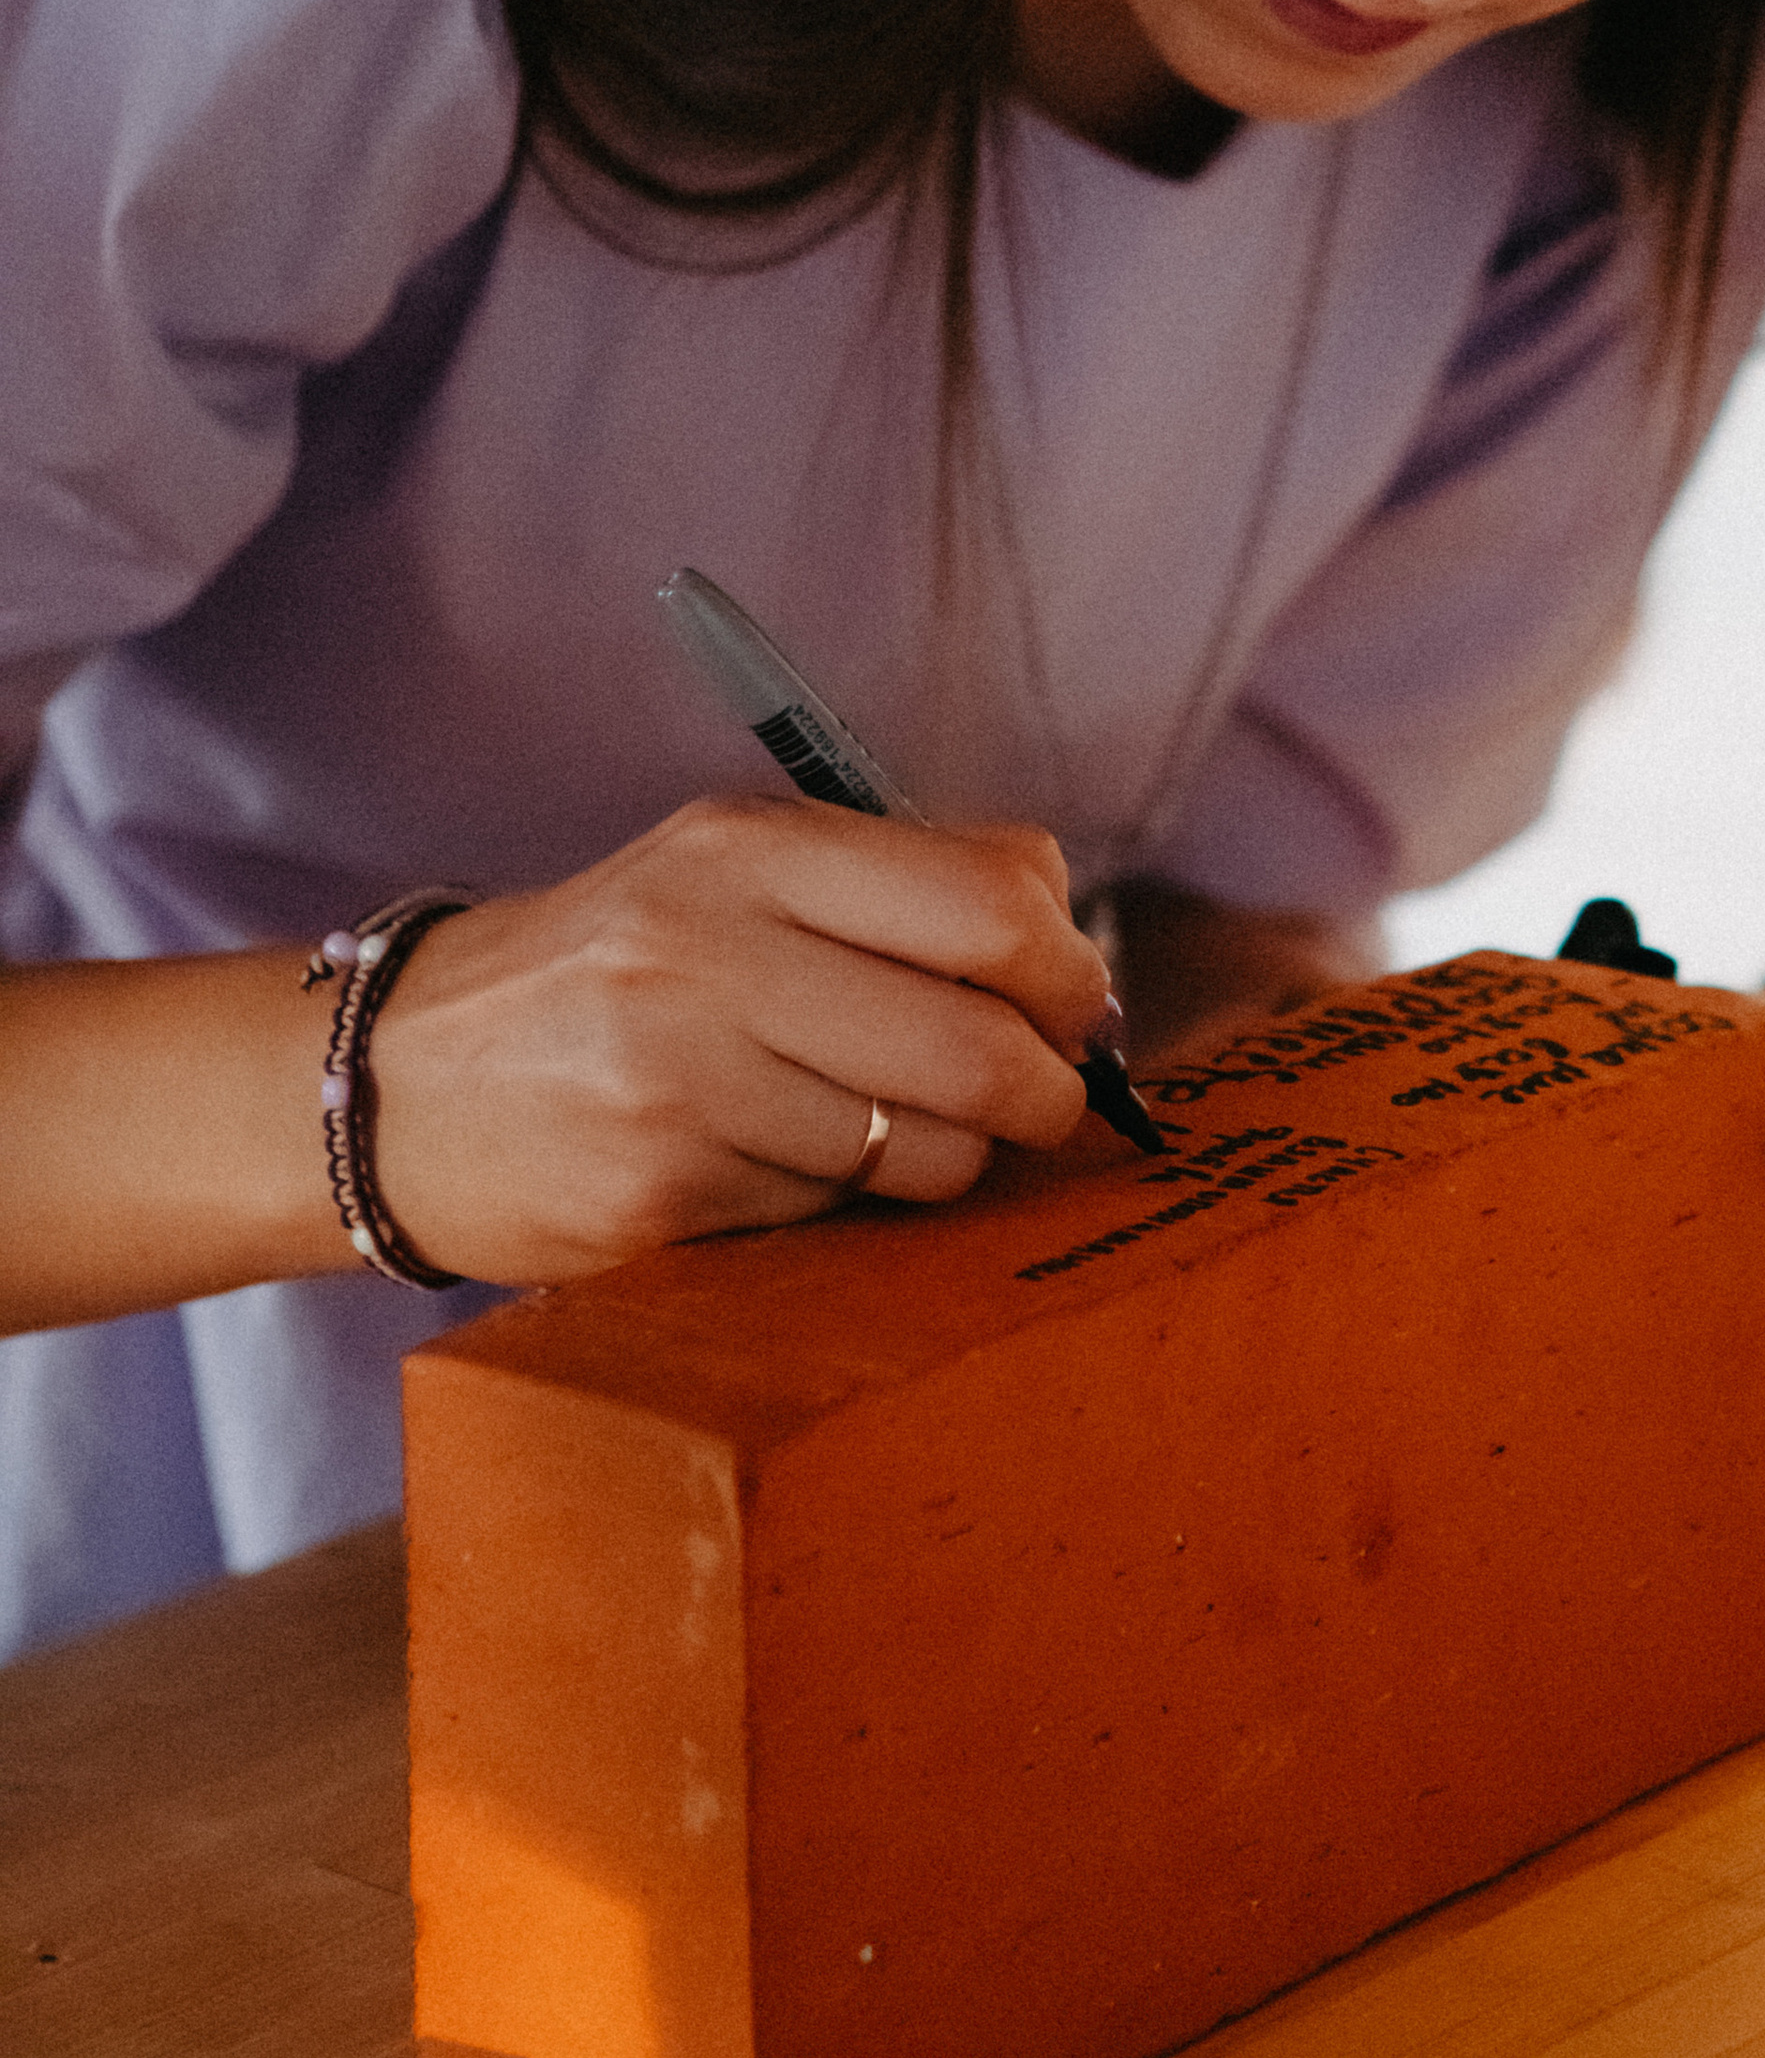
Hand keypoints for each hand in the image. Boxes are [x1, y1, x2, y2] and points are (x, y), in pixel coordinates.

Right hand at [369, 794, 1105, 1280]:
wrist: (398, 1081)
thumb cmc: (610, 973)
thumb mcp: (730, 876)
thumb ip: (896, 884)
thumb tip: (1070, 931)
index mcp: (749, 847)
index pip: (993, 900)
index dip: (1068, 967)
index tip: (1072, 1003)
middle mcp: (711, 947)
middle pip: (980, 1040)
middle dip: (1047, 1088)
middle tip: (1046, 1100)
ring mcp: (679, 1075)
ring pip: (924, 1146)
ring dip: (950, 1157)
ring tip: (900, 1132)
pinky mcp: (659, 1189)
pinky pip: (834, 1210)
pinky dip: (845, 1200)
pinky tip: (785, 1165)